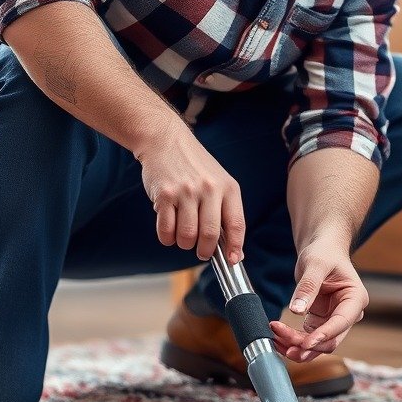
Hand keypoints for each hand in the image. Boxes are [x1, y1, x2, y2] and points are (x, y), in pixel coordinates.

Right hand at [136, 116, 244, 262]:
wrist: (166, 141)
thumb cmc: (195, 167)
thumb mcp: (218, 182)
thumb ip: (226, 212)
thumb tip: (234, 250)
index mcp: (228, 188)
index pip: (237, 224)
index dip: (235, 247)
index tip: (232, 260)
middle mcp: (209, 189)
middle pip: (209, 235)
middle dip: (205, 251)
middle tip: (201, 251)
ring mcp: (186, 192)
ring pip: (186, 236)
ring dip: (184, 243)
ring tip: (183, 235)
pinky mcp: (164, 195)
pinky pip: (166, 230)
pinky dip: (167, 237)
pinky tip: (169, 229)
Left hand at [269, 236, 367, 361]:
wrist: (322, 250)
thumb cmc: (325, 252)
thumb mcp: (316, 264)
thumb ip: (308, 286)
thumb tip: (297, 310)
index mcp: (355, 299)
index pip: (341, 323)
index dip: (324, 335)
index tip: (306, 343)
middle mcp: (348, 313)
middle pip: (330, 339)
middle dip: (307, 345)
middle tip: (284, 343)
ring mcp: (334, 320)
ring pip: (318, 344)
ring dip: (298, 347)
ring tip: (277, 342)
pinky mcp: (321, 322)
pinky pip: (308, 338)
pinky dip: (293, 341)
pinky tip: (278, 337)